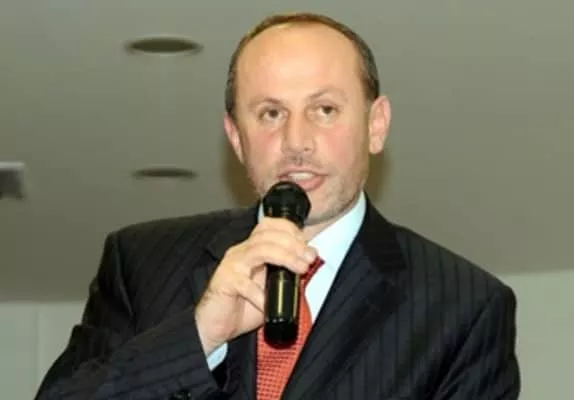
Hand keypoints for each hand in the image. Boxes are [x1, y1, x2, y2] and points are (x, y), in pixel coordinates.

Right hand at [194, 217, 317, 354]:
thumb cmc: (241, 308)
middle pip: (268, 234)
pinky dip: (260, 294)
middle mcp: (241, 252)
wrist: (214, 327)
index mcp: (251, 250)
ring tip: (300, 269)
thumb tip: (307, 268)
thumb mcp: (270, 289)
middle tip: (309, 257)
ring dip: (285, 257)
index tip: (308, 247)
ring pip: (260, 250)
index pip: (269, 226)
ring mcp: (232, 265)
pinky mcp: (225, 282)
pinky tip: (268, 302)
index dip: (291, 231)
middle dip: (294, 243)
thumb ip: (286, 276)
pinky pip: (245, 284)